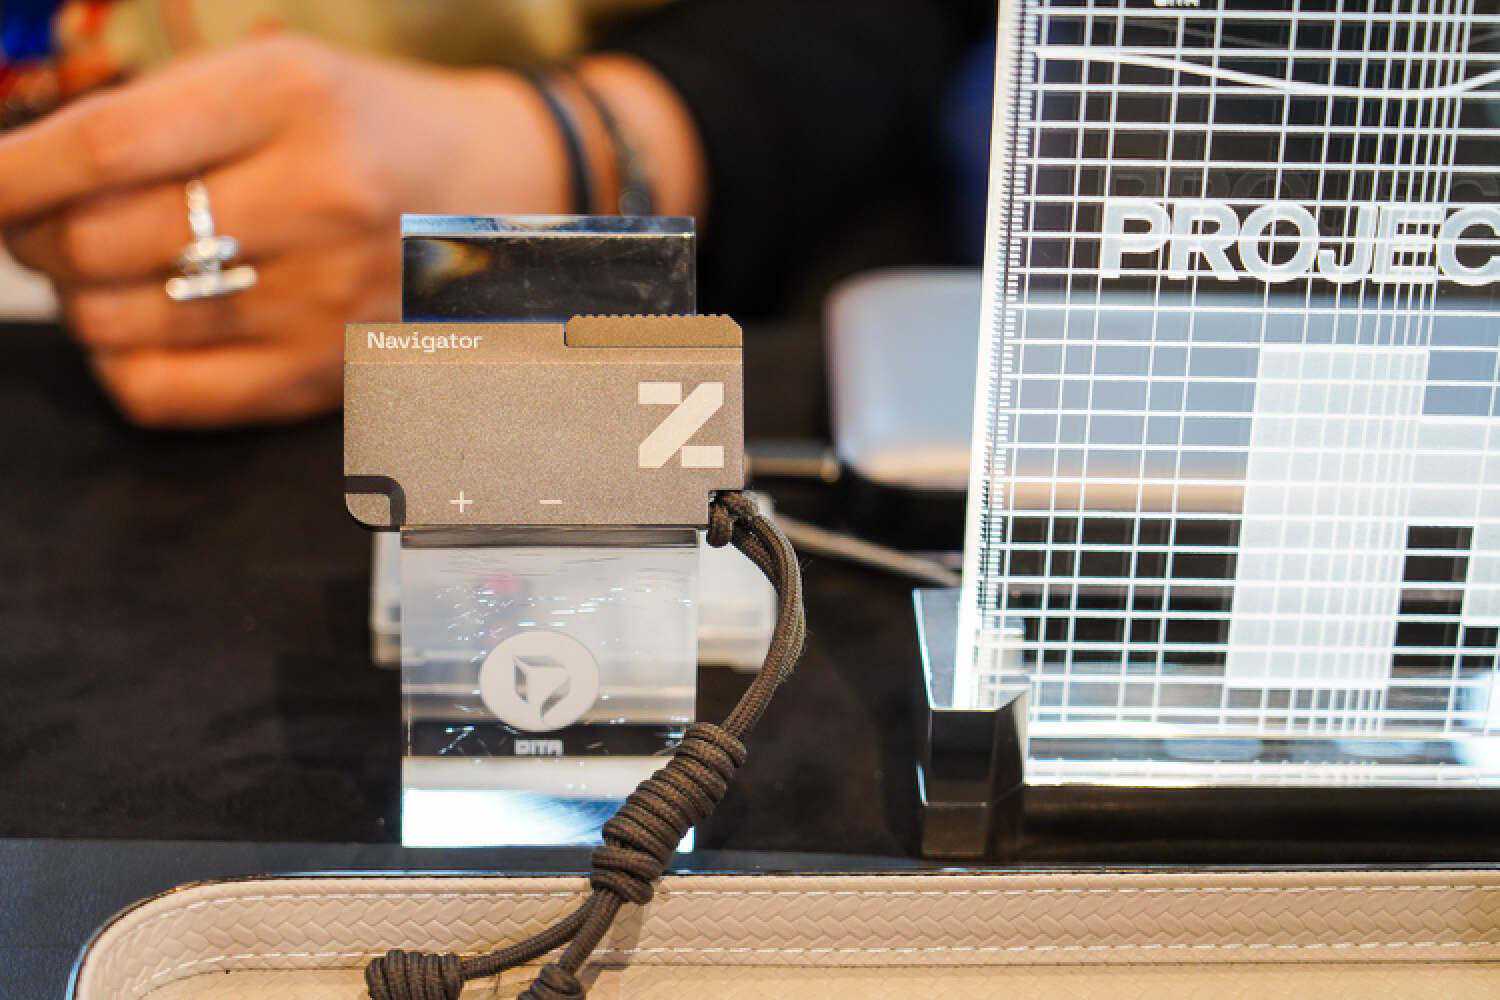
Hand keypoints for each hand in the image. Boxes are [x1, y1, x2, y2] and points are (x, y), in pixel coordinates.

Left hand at [0, 35, 573, 426]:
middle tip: (42, 225)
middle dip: (34, 237)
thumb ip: (157, 113)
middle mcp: (320, 202)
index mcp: (297, 101)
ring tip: (111, 272)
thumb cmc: (367, 127)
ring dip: (81, 298)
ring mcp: (329, 300)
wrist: (497, 195)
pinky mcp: (330, 374)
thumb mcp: (278, 73)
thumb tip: (21, 175)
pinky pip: (165, 395)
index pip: (106, 147)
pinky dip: (120, 365)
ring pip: (119, 323)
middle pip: (98, 242)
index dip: (8, 173)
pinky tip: (141, 332)